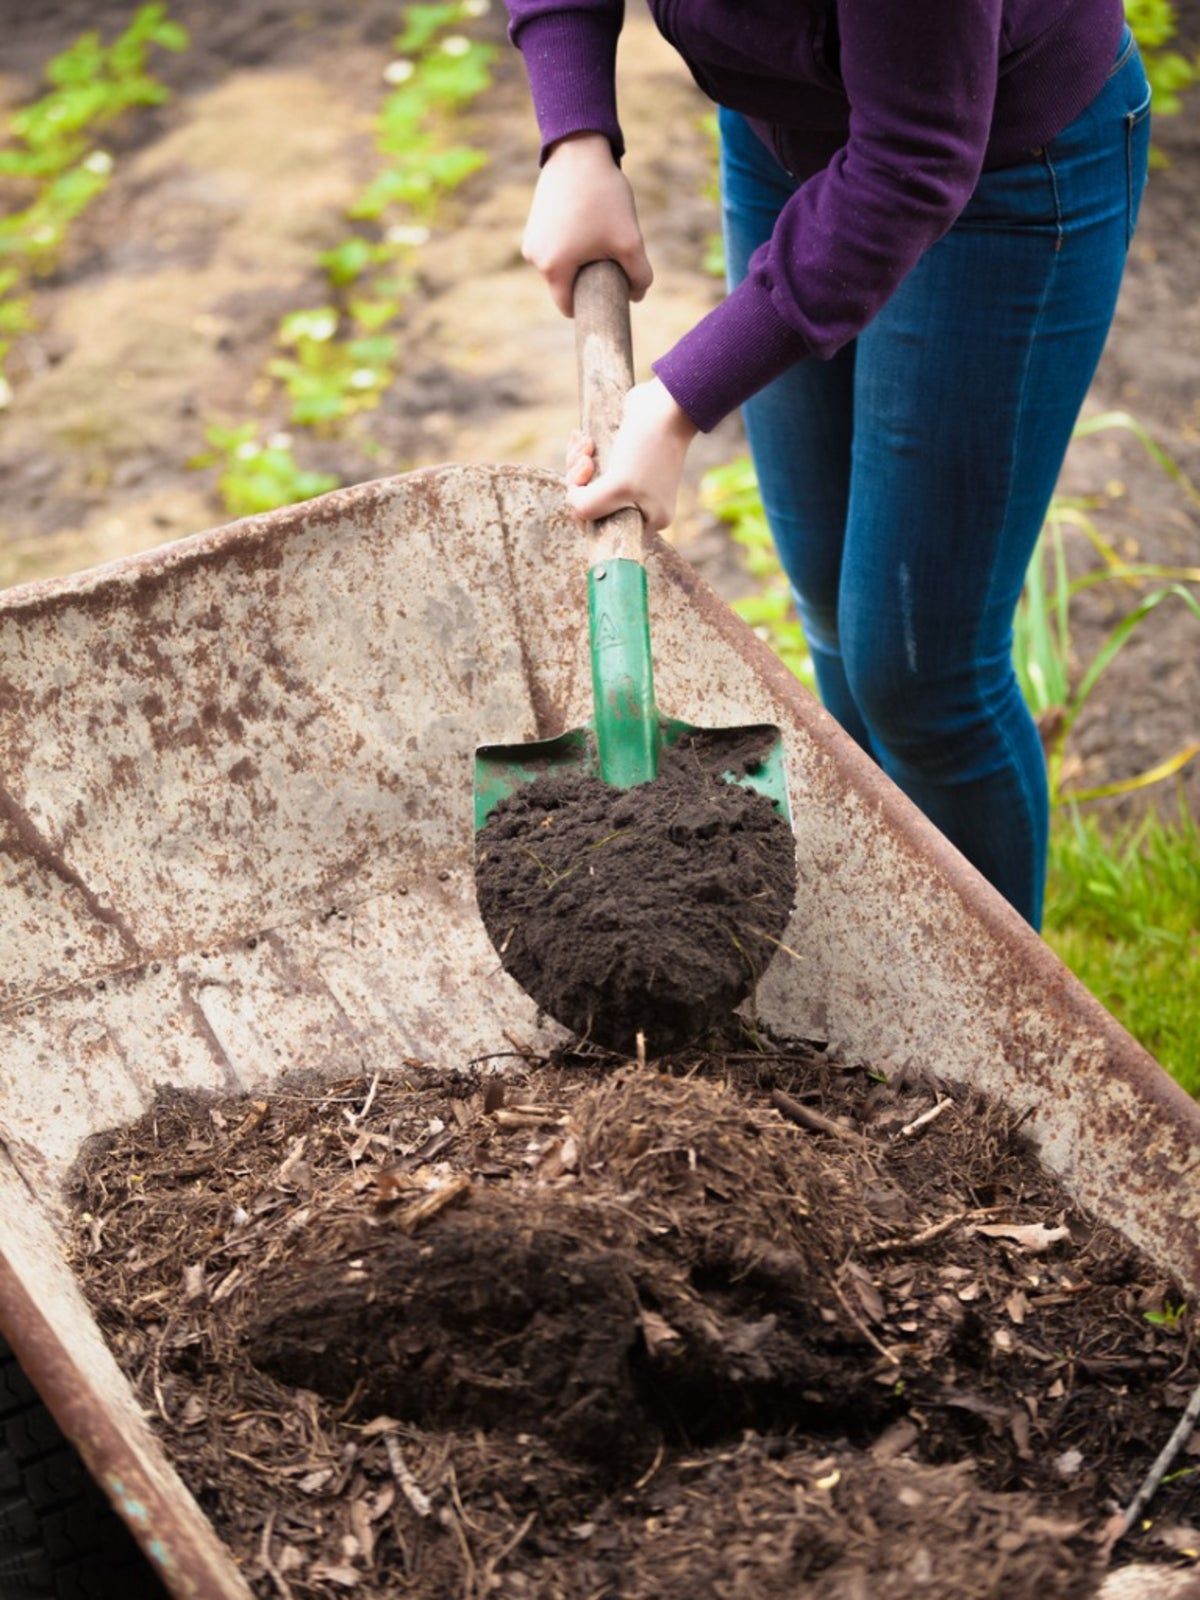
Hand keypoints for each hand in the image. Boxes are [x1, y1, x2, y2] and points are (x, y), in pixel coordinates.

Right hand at [523, 132, 652, 315]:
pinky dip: (571, 242)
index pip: (569, 307)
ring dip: (579, 259)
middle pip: (565, 284)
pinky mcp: (533, 222)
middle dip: (587, 278)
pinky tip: (586, 221)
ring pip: (560, 264)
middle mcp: (534, 256)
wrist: (579, 150)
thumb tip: (637, 296)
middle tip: (609, 256)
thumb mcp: (630, 241)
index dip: (591, 305)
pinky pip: (555, 245)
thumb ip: (639, 276)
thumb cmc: (603, 198)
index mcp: (552, 268)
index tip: (608, 294)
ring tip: (597, 233)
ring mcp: (530, 238)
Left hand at [564, 379, 697, 533]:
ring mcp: (632, 482)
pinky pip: (591, 465)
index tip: (583, 487)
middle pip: (592, 504)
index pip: (602, 529)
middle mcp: (642, 504)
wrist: (662, 405)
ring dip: (577, 462)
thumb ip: (590, 506)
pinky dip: (581, 452)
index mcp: (649, 520)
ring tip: (585, 444)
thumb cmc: (647, 447)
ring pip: (588, 483)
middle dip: (578, 482)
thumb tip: (573, 503)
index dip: (584, 509)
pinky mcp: (622, 460)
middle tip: (585, 461)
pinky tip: (580, 437)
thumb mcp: (618, 487)